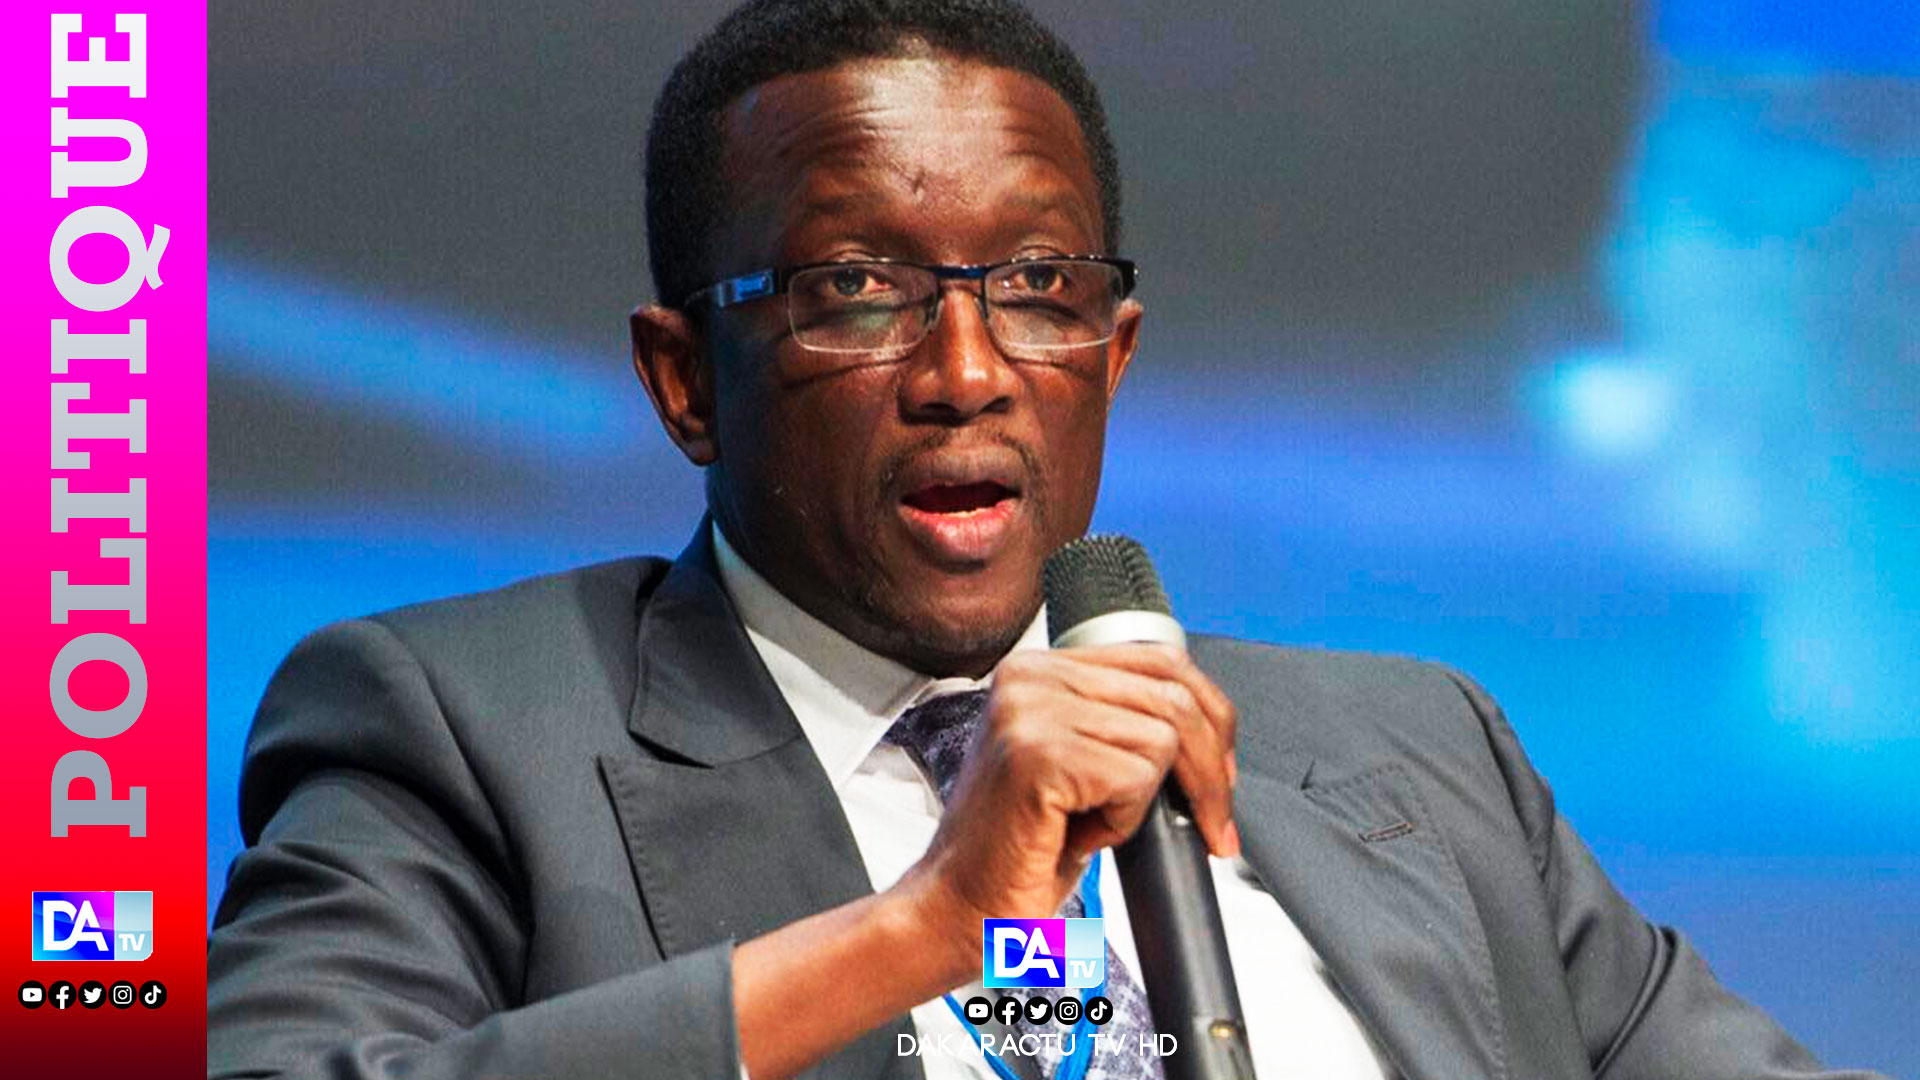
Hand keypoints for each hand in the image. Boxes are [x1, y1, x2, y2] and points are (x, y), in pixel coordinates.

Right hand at [897, 643, 1238, 978]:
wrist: (962, 908)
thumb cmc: (1019, 848)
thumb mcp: (1078, 763)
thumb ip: (1122, 721)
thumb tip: (1212, 724)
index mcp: (1039, 668)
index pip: (1160, 660)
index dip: (1210, 718)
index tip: (1220, 776)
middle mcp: (1029, 677)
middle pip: (1174, 696)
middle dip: (1210, 771)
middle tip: (1213, 825)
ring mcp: (1030, 711)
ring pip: (1161, 738)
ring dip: (1144, 802)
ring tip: (1093, 825)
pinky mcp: (1039, 754)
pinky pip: (1136, 778)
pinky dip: (1122, 822)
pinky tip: (1075, 836)